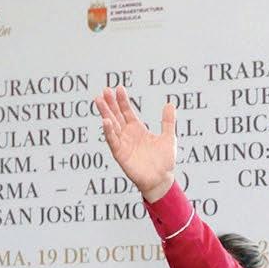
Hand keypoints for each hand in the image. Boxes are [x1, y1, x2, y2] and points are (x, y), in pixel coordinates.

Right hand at [94, 86, 176, 202]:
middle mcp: (128, 135)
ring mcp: (123, 144)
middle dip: (110, 103)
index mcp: (137, 129)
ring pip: (111, 125)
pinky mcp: (120, 154)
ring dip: (105, 113)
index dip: (123, 100)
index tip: (119, 87)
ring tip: (98, 100)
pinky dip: (109, 131)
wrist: (162, 180)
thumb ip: (167, 121)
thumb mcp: (169, 137)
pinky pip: (113, 141)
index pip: (127, 111)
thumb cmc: (165, 161)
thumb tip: (170, 104)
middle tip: (104, 90)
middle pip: (116, 116)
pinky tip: (106, 121)